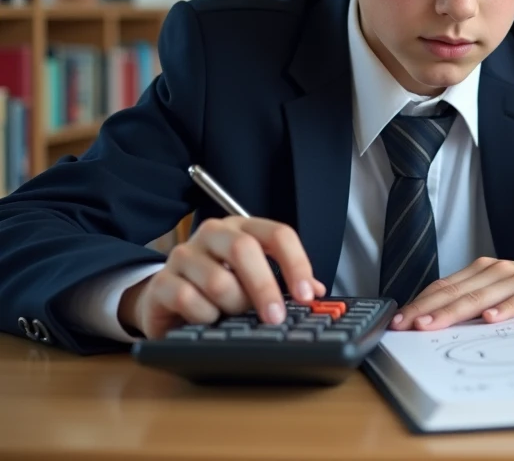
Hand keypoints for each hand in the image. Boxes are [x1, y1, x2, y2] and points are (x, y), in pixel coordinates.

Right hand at [118, 217, 324, 338]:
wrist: (166, 298)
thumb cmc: (218, 286)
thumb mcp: (253, 280)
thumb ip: (285, 282)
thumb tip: (317, 292)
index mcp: (242, 228)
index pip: (278, 234)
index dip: (296, 264)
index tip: (307, 295)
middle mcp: (213, 234)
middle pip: (244, 249)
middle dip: (265, 287)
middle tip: (276, 318)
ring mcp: (184, 254)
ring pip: (218, 281)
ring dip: (232, 306)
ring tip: (232, 315)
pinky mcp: (160, 281)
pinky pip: (188, 300)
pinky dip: (205, 316)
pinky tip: (207, 319)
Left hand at [389, 257, 513, 330]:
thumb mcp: (502, 294)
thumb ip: (475, 304)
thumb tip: (437, 325)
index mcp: (483, 271)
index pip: (444, 287)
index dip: (420, 303)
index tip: (398, 321)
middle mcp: (497, 270)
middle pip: (456, 291)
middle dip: (427, 310)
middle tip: (405, 326)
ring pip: (481, 296)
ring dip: (454, 311)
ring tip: (432, 325)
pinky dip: (505, 309)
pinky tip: (489, 319)